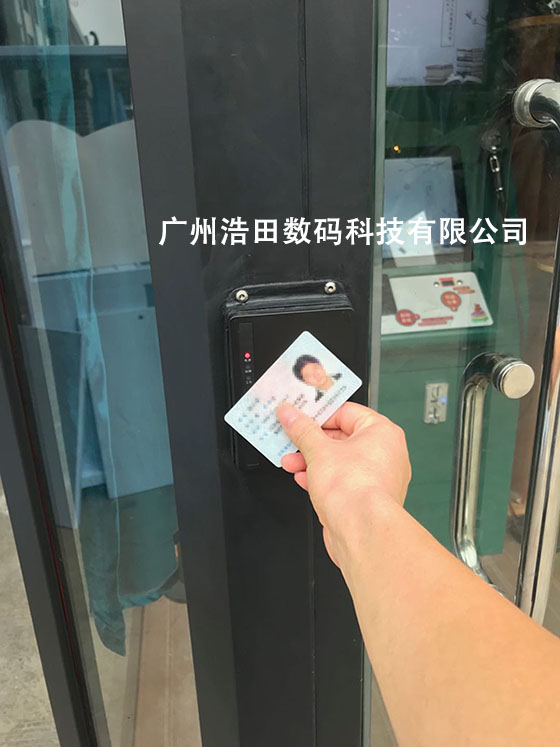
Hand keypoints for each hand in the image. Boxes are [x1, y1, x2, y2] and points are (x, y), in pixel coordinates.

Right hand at [276, 401, 410, 565]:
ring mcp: (377, 478)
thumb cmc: (355, 490)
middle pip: (341, 437)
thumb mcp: (318, 450)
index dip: (319, 413)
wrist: (361, 531)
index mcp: (382, 432)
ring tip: (291, 461)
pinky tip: (303, 479)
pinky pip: (341, 481)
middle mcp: (385, 453)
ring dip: (312, 461)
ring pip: (339, 461)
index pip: (346, 412)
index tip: (299, 415)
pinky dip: (321, 478)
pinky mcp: (366, 498)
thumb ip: (302, 430)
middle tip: (291, 437)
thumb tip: (291, 414)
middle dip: (311, 441)